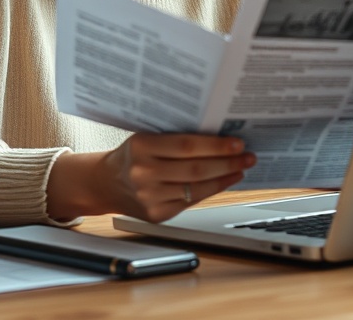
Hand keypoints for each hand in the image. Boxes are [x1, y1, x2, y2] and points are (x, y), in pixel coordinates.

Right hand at [47, 133, 255, 222]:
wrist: (105, 183)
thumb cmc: (132, 156)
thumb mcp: (146, 138)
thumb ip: (175, 139)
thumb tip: (218, 137)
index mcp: (141, 146)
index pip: (186, 146)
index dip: (215, 145)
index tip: (236, 142)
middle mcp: (144, 173)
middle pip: (196, 169)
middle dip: (227, 162)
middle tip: (247, 156)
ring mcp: (150, 197)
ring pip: (197, 188)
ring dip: (224, 178)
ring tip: (241, 168)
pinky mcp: (157, 214)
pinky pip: (191, 202)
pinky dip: (211, 191)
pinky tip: (223, 181)